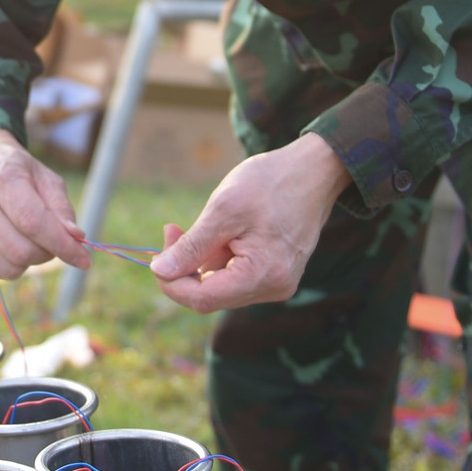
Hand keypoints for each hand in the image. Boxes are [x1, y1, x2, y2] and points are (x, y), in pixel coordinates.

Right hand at [0, 129, 91, 278]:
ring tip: (32, 241)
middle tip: (53, 241)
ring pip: (9, 267)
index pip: (33, 221)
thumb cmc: (20, 175)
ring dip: (31, 262)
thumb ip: (62, 210)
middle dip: (47, 254)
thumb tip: (76, 239)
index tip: (84, 259)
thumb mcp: (47, 179)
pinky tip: (13, 244)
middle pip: (21, 250)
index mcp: (4, 178)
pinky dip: (14, 266)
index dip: (61, 244)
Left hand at [150, 133, 349, 310]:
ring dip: (200, 260)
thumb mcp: (223, 210)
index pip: (202, 299)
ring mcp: (276, 282)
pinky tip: (219, 230)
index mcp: (263, 276)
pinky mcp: (275, 272)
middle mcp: (273, 288)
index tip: (158, 251)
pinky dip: (218, 257)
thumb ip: (191, 246)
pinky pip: (235, 275)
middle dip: (184, 267)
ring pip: (220, 286)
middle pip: (210, 296)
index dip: (171, 282)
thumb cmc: (270, 183)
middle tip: (172, 229)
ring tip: (200, 224)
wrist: (313, 170)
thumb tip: (159, 271)